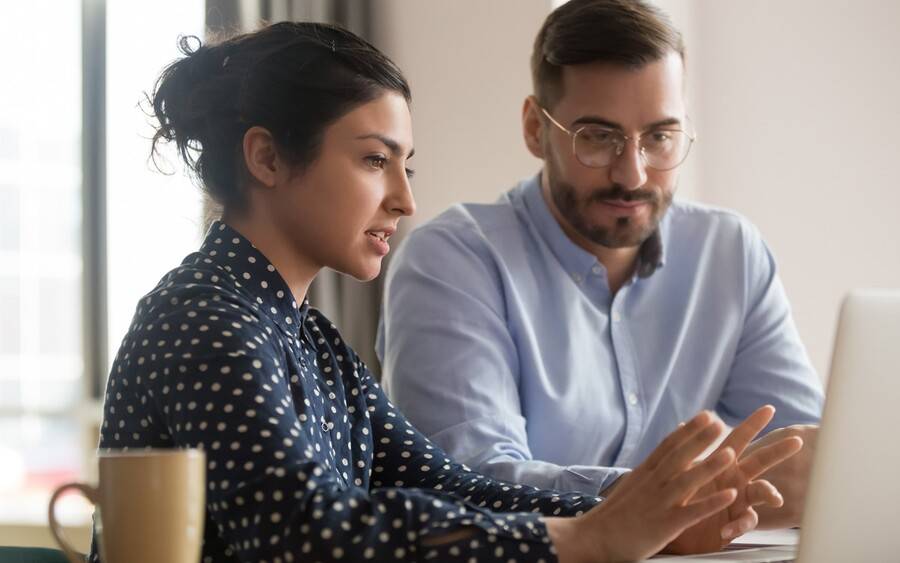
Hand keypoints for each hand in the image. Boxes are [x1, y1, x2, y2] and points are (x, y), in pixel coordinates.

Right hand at [545, 411, 741, 562]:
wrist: (593, 538)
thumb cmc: (613, 514)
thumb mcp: (631, 485)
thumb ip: (649, 470)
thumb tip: (658, 456)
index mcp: (644, 473)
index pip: (668, 446)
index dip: (689, 430)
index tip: (706, 415)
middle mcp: (652, 483)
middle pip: (679, 456)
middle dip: (700, 439)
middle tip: (720, 421)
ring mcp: (658, 503)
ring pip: (687, 481)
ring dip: (710, 466)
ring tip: (731, 453)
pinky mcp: (664, 525)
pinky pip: (692, 512)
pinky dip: (711, 503)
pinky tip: (729, 495)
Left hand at [664, 406, 803, 553]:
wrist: (673, 529)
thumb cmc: (681, 498)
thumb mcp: (681, 473)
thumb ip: (687, 452)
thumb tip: (683, 424)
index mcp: (721, 463)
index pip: (739, 439)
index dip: (753, 424)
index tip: (769, 408)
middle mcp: (734, 479)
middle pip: (760, 461)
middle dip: (778, 451)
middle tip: (797, 441)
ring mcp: (739, 500)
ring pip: (763, 492)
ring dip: (769, 492)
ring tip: (774, 498)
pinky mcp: (736, 523)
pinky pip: (745, 521)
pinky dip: (738, 525)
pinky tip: (726, 530)